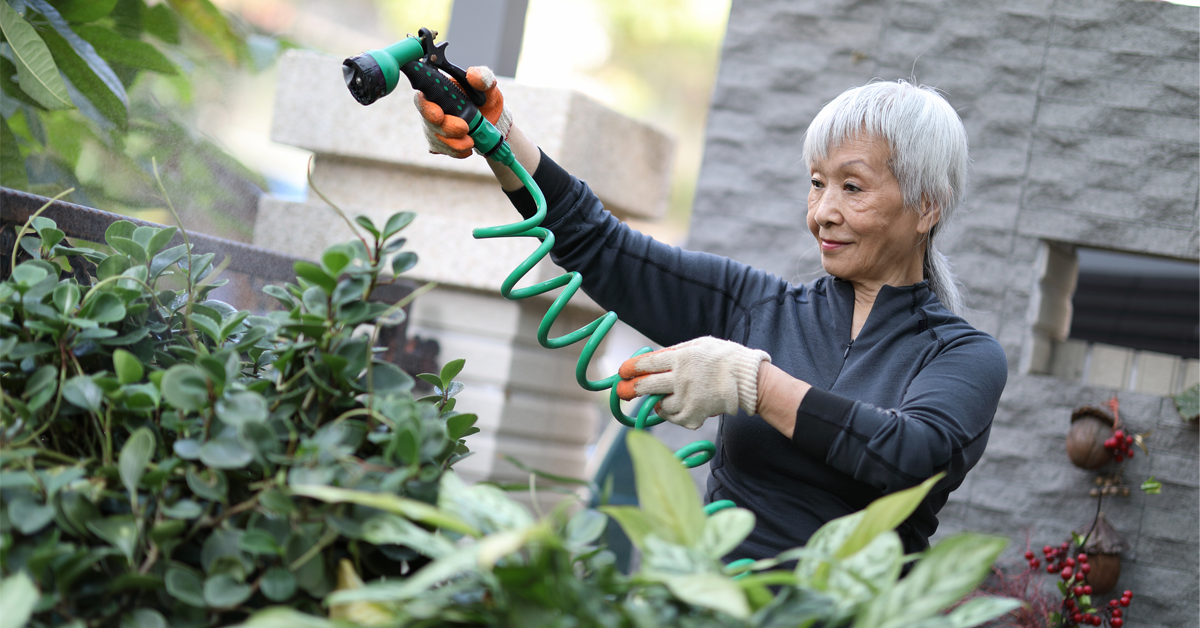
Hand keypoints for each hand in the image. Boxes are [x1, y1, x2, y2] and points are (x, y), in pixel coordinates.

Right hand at [413, 66, 511, 157]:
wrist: (493, 121)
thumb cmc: (486, 99)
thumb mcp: (488, 86)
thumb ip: (483, 77)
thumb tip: (473, 74)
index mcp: (438, 92)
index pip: (421, 99)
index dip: (427, 108)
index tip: (440, 115)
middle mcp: (431, 110)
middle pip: (429, 122)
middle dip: (447, 128)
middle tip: (465, 128)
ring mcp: (433, 128)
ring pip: (437, 139)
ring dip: (456, 142)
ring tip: (472, 140)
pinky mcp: (439, 143)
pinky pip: (444, 150)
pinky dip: (458, 151)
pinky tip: (469, 146)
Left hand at [615, 337, 770, 429]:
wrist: (748, 381)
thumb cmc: (724, 358)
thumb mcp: (699, 344)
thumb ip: (675, 351)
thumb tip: (651, 358)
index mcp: (682, 358)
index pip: (647, 364)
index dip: (631, 368)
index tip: (622, 371)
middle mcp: (681, 379)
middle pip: (646, 386)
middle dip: (630, 389)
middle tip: (621, 391)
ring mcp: (687, 398)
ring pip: (659, 404)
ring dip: (656, 402)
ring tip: (660, 397)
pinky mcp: (694, 414)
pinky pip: (673, 418)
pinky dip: (670, 414)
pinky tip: (675, 406)